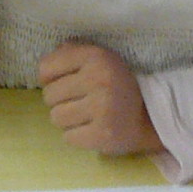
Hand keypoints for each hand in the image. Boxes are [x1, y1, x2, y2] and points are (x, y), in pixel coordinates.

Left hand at [38, 40, 160, 155]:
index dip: (48, 78)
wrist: (149, 116)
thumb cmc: (115, 85)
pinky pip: (68, 137)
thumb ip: (70, 53)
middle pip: (49, 95)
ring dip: (67, 119)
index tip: (62, 83)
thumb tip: (43, 66)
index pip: (45, 68)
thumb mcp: (99, 59)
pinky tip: (91, 129)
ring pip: (56, 117)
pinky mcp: (103, 134)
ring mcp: (101, 108)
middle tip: (78, 101)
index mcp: (95, 57)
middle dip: (59, 100)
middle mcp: (98, 80)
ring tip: (84, 115)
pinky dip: (76, 135)